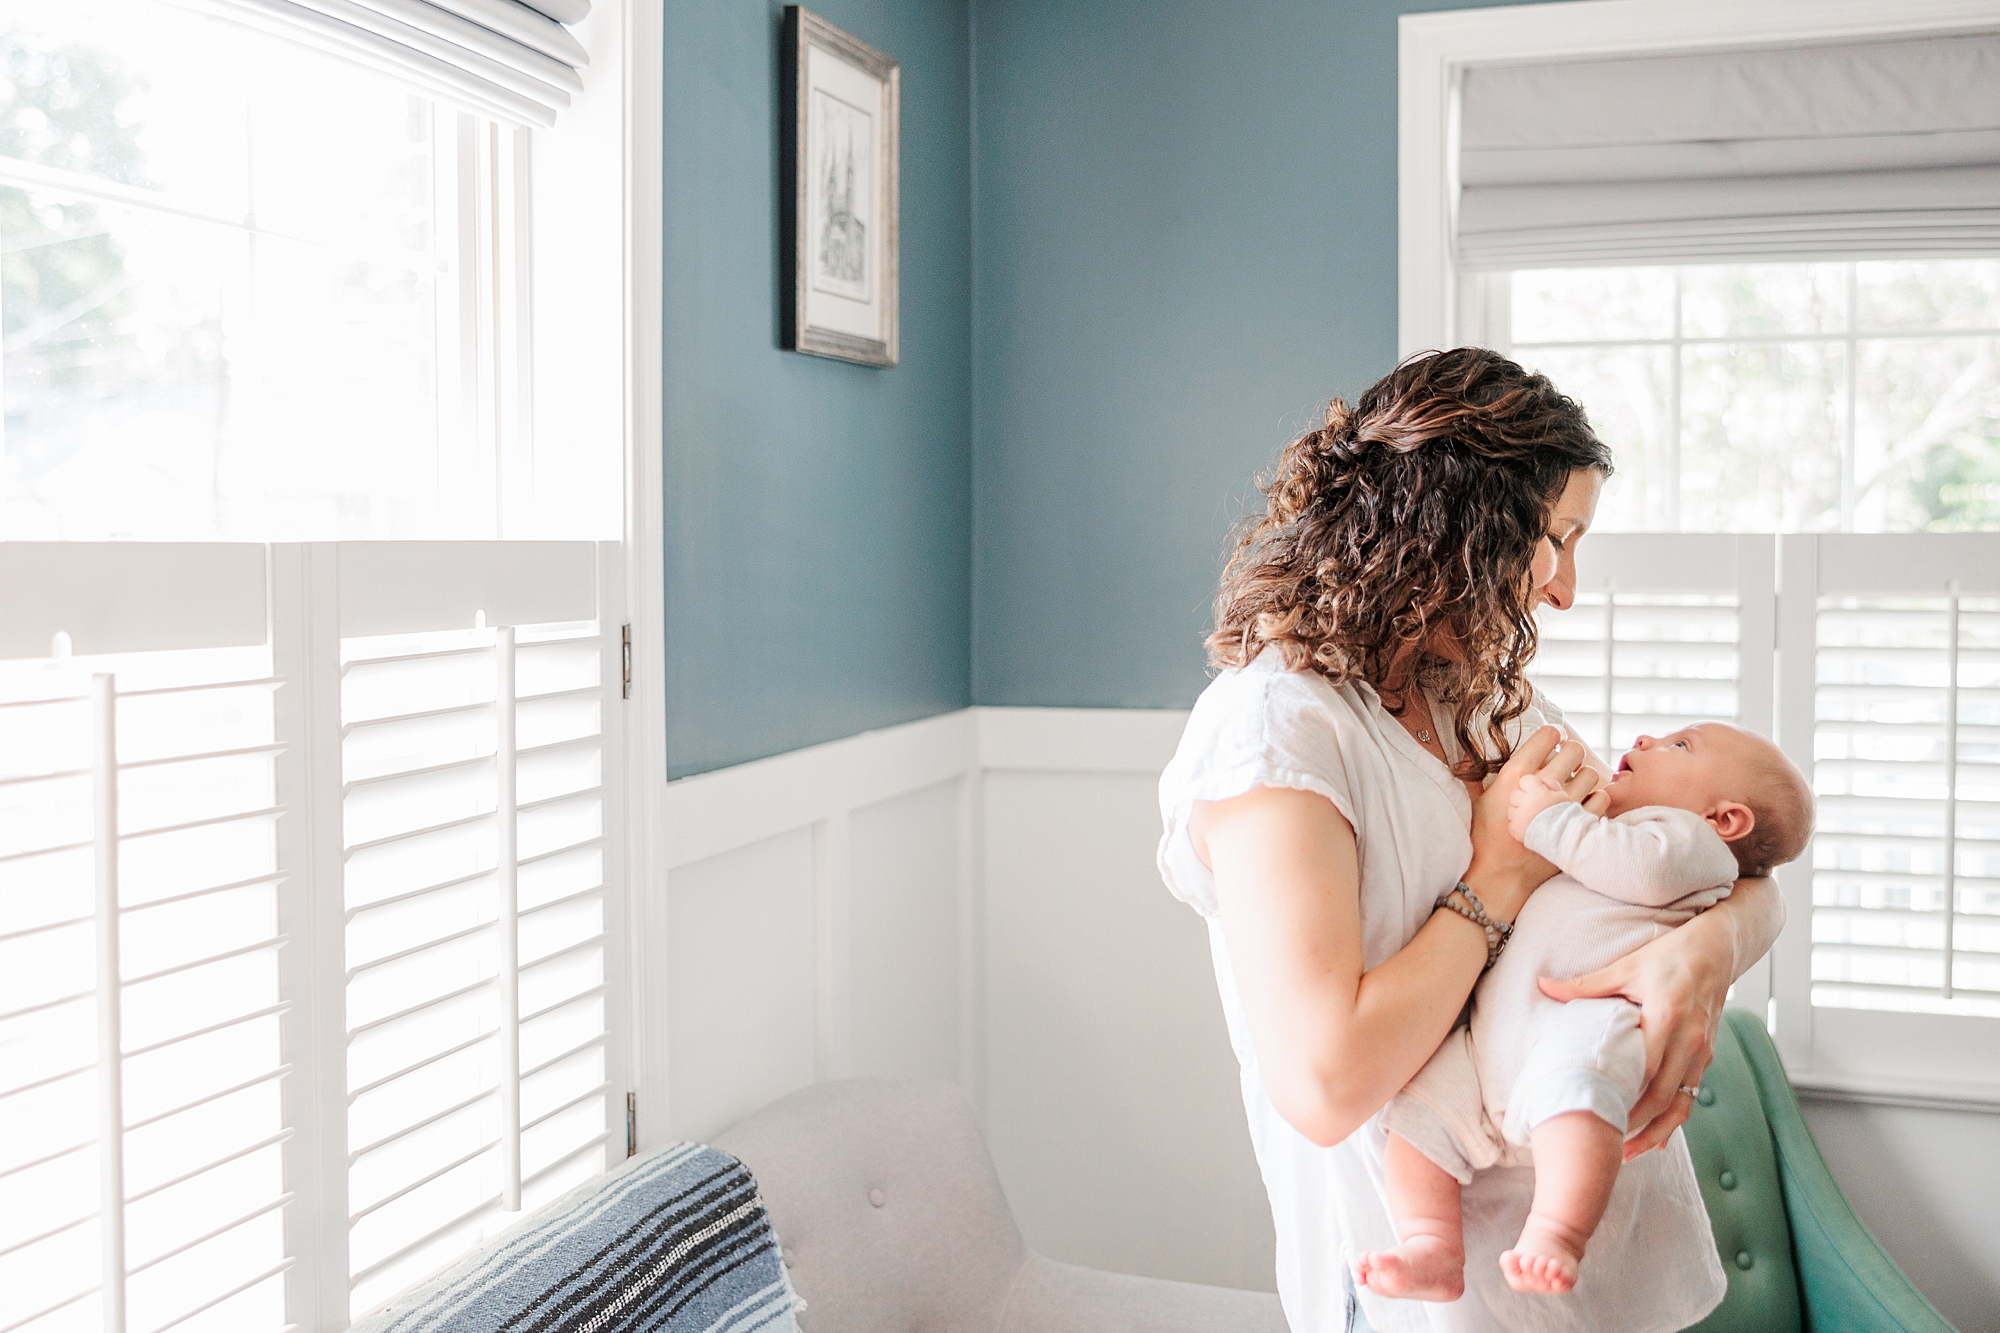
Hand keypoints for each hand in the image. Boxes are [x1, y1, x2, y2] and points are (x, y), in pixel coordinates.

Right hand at [1465, 727, 1598, 921]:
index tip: (1550, 741)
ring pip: (1591, 773)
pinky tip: (1580, 803)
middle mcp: (1544, 786)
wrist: (1501, 875)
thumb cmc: (1484, 838)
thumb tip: (1470, 757)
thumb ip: (1481, 776)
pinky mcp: (1579, 825)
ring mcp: (1565, 806)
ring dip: (1583, 775)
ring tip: (1572, 784)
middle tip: (1563, 761)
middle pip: (1575, 750)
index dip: (1551, 735)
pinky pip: (1601, 799)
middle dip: (1570, 752)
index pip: (1548, 736)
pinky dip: (1594, 798)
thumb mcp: (1478, 801)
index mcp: (1517, 774)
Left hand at [1507, 772, 1572, 841]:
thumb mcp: (1562, 796)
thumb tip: (1541, 779)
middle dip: (1522, 798)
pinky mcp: (1515, 829)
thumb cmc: (1564, 816)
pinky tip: (1528, 827)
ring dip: (1518, 812)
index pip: (1525, 780)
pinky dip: (1518, 825)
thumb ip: (1550, 783)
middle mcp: (1524, 803)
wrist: (1564, 836)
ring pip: (1511, 810)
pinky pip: (1511, 824)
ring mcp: (1518, 817)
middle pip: (1514, 794)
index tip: (1535, 791)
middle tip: (1533, 805)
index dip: (1530, 785)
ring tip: (1531, 817)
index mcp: (1536, 792)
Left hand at [1537, 927, 1729, 1159]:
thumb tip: (1542, 986)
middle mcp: (1691, 1041)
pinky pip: (1692, 1095)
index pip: (1646, 1071)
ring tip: (1631, 1152)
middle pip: (1665, 1098)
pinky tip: (1658, 1138)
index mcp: (1667, 1018)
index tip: (1599, 1117)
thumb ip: (1586, 985)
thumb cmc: (1669, 955)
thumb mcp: (1626, 966)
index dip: (1625, 1099)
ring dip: (1658, 1132)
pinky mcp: (1708, 1055)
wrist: (1716, 949)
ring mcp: (1703, 1051)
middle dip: (1638, 1127)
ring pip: (1683, 1104)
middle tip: (1609, 1147)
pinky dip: (1675, 1118)